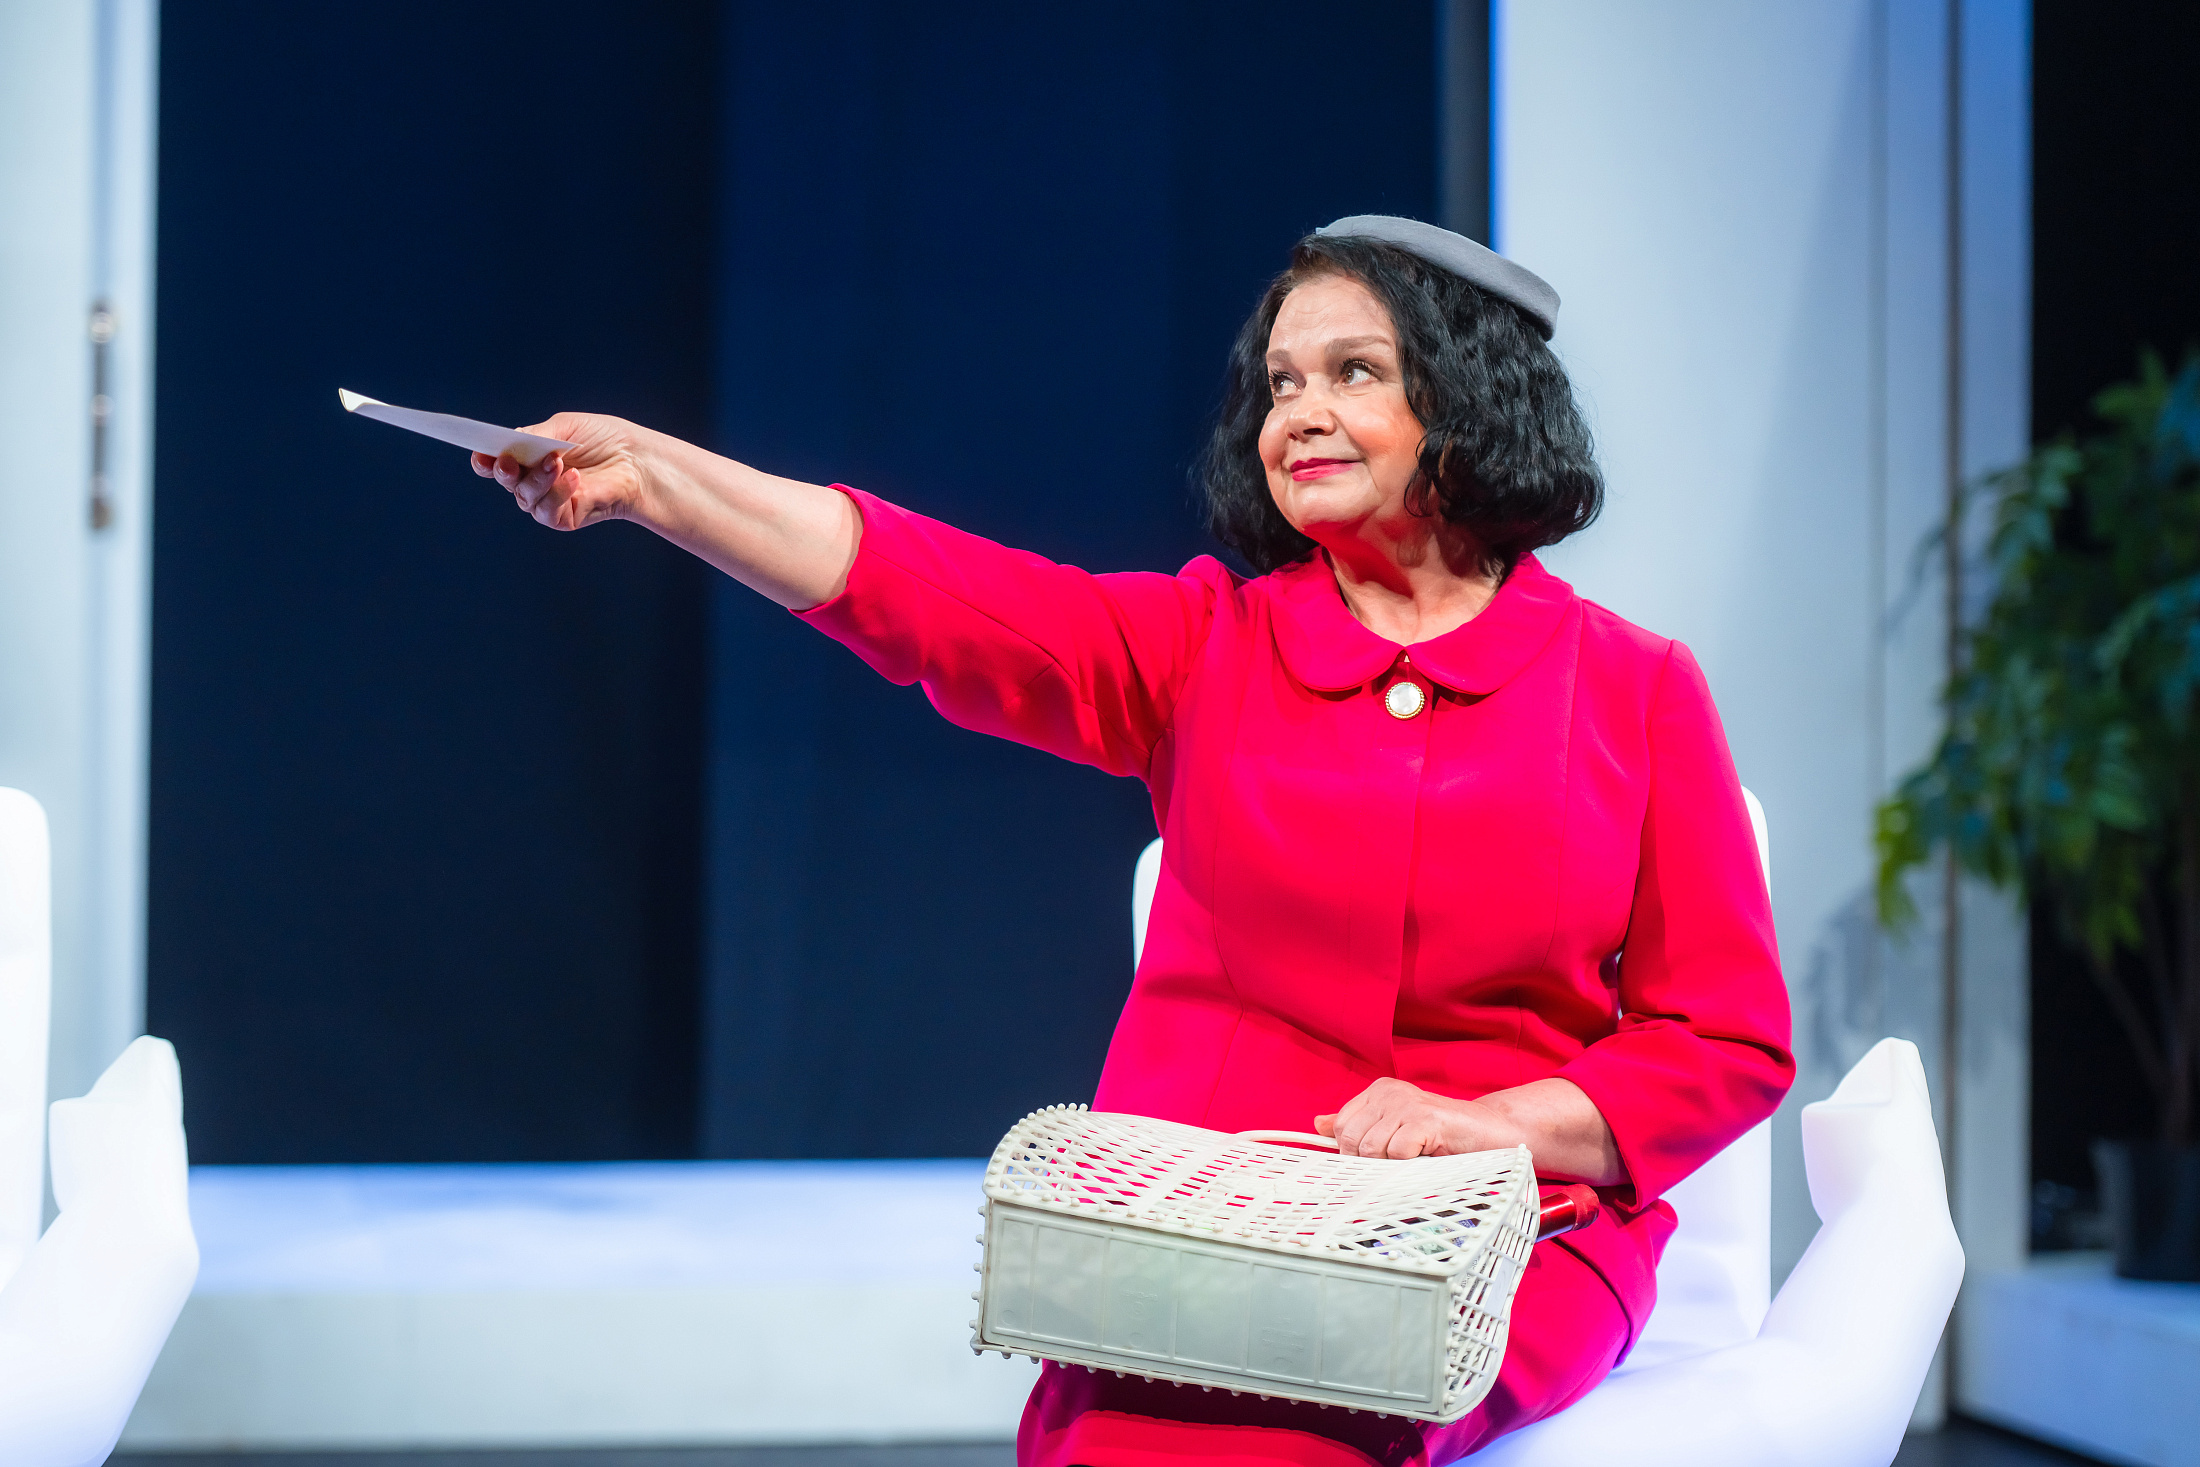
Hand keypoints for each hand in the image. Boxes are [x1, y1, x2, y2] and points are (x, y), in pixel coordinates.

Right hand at [471, 412, 653, 531]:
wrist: (638, 461)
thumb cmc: (605, 440)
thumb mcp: (565, 428)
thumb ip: (535, 435)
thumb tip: (509, 442)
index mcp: (529, 456)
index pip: (497, 462)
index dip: (485, 460)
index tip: (480, 453)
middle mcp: (533, 480)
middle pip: (506, 480)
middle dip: (504, 470)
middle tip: (509, 460)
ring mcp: (546, 501)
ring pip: (524, 496)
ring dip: (537, 479)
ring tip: (557, 462)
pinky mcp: (562, 518)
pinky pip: (547, 510)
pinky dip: (557, 492)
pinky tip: (574, 477)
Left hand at [1315, 1078, 1526, 1159]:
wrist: (1491, 1132)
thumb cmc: (1443, 1135)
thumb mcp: (1395, 1128)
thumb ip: (1359, 1126)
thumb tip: (1319, 1125)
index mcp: (1378, 1091)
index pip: (1342, 1125)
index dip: (1351, 1151)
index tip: (1369, 1164)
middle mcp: (1388, 1091)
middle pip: (1350, 1139)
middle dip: (1369, 1162)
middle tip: (1397, 1163)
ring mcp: (1406, 1103)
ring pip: (1371, 1149)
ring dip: (1391, 1164)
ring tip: (1414, 1158)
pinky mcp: (1424, 1118)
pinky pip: (1397, 1152)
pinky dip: (1409, 1163)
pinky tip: (1427, 1154)